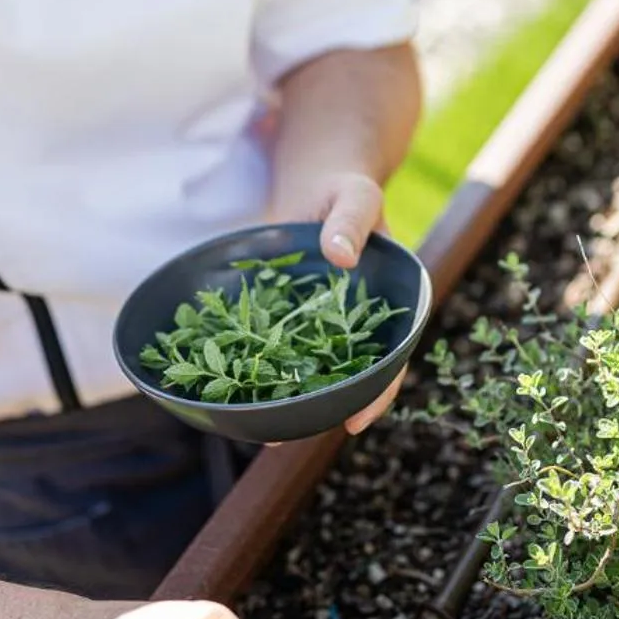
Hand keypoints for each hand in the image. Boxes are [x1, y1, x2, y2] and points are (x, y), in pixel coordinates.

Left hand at [265, 169, 404, 434]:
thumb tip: (340, 256)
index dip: (375, 396)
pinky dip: (256, 360)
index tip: (353, 423)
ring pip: (306, 368)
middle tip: (280, 436)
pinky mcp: (287, 315)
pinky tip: (228, 378)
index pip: (390, 361)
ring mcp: (319, 323)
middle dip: (314, 409)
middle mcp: (353, 325)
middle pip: (343, 377)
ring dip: (282, 394)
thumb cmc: (344, 188)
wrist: (320, 181)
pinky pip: (275, 342)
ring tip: (250, 424)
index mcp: (387, 307)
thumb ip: (350, 221)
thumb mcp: (353, 196)